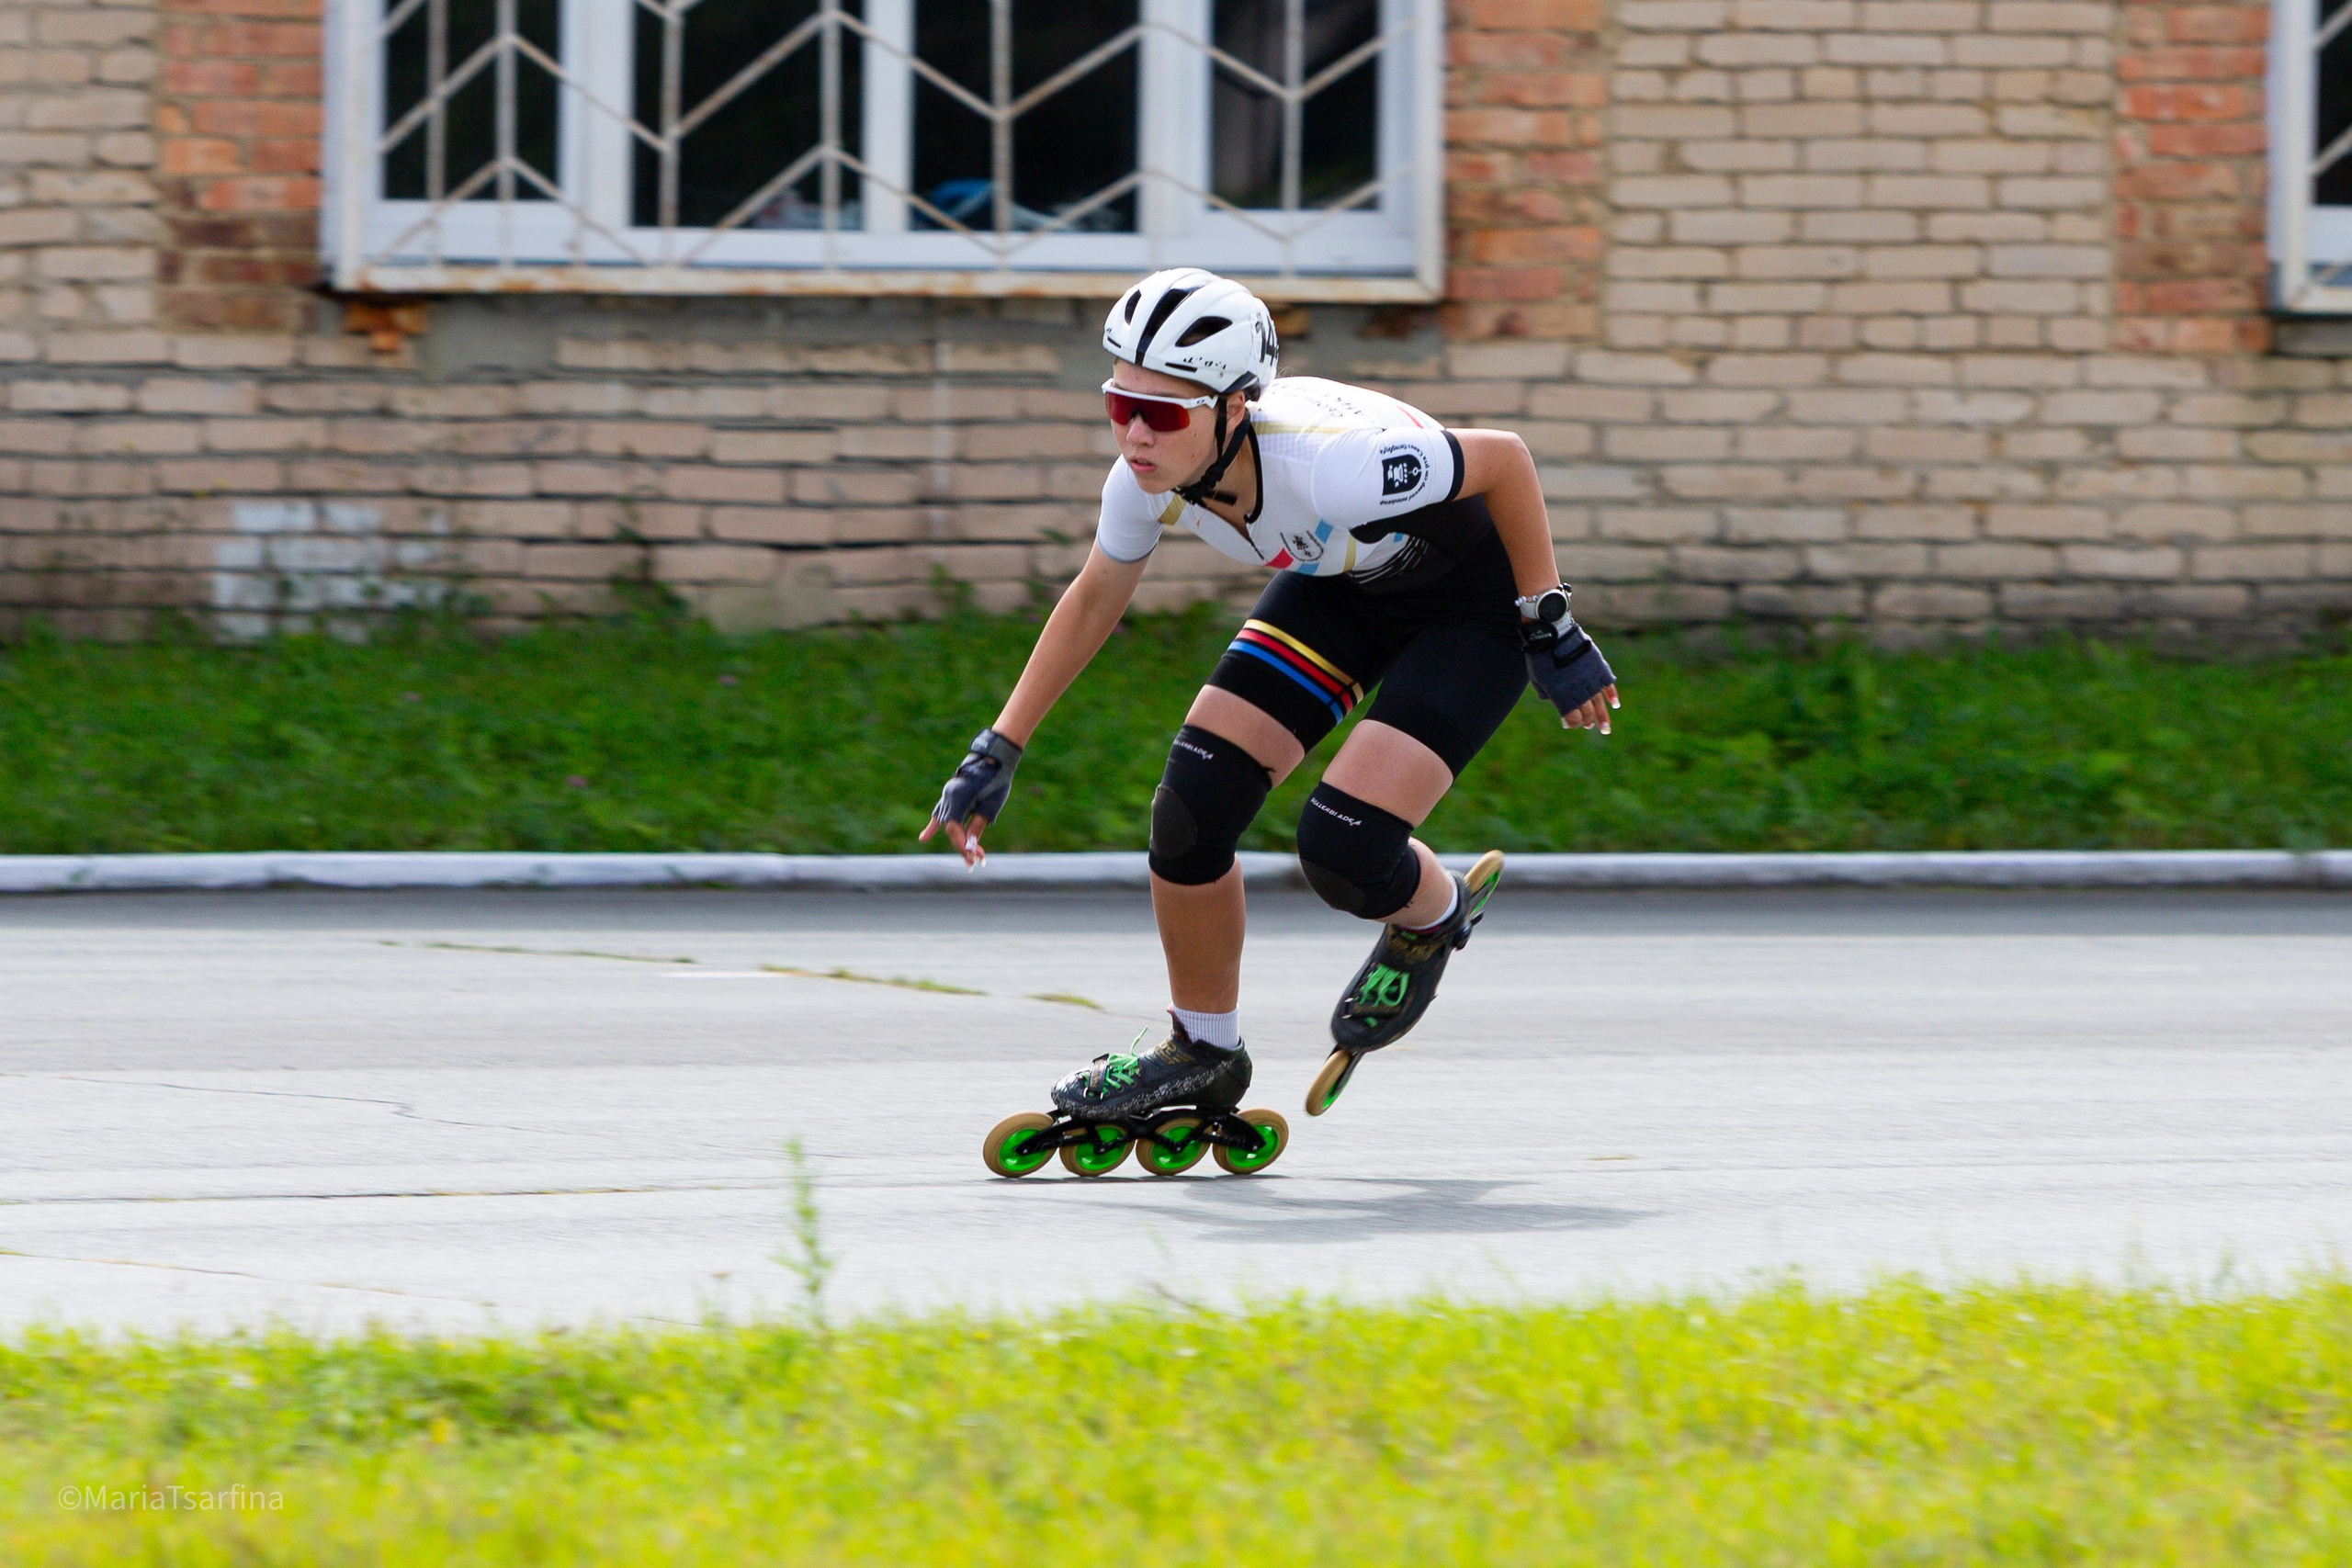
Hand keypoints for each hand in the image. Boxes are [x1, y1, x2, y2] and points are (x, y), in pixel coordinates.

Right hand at [918, 728, 1022, 867]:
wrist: (994, 758)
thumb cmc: (996, 780)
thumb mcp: (990, 805)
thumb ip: (977, 826)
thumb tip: (968, 847)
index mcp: (958, 798)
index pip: (954, 828)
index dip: (962, 845)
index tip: (973, 858)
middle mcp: (948, 796)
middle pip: (950, 828)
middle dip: (963, 845)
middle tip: (978, 860)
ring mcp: (947, 794)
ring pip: (946, 823)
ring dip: (957, 839)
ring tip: (968, 858)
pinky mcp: (950, 795)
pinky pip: (940, 812)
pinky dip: (934, 826)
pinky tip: (924, 838)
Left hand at [1522, 617, 1618, 734]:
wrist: (1552, 633)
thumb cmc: (1540, 658)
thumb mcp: (1538, 682)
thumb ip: (1550, 698)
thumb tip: (1561, 709)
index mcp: (1562, 696)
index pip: (1573, 719)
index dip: (1572, 724)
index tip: (1569, 723)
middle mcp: (1579, 691)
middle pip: (1588, 713)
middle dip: (1588, 721)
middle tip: (1590, 726)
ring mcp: (1590, 679)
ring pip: (1600, 703)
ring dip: (1603, 716)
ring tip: (1605, 728)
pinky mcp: (1598, 667)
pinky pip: (1608, 685)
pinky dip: (1612, 695)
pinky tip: (1614, 704)